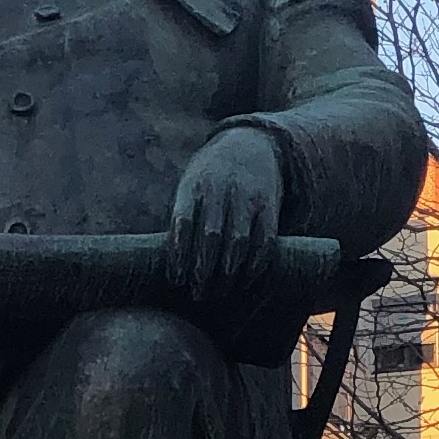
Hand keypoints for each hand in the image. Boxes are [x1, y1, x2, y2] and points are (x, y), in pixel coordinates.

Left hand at [167, 127, 283, 311]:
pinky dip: (254, 264)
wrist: (251, 144)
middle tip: (198, 294)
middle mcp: (221, 189)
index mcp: (194, 186)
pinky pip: (264, 240)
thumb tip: (169, 265)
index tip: (176, 280)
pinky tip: (244, 280)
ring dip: (228, 273)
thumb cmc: (210, 178)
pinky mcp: (270, 205)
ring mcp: (247, 197)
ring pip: (238, 241)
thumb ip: (182, 218)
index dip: (179, 255)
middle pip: (211, 237)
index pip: (183, 223)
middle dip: (203, 271)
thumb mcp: (190, 186)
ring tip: (218, 292)